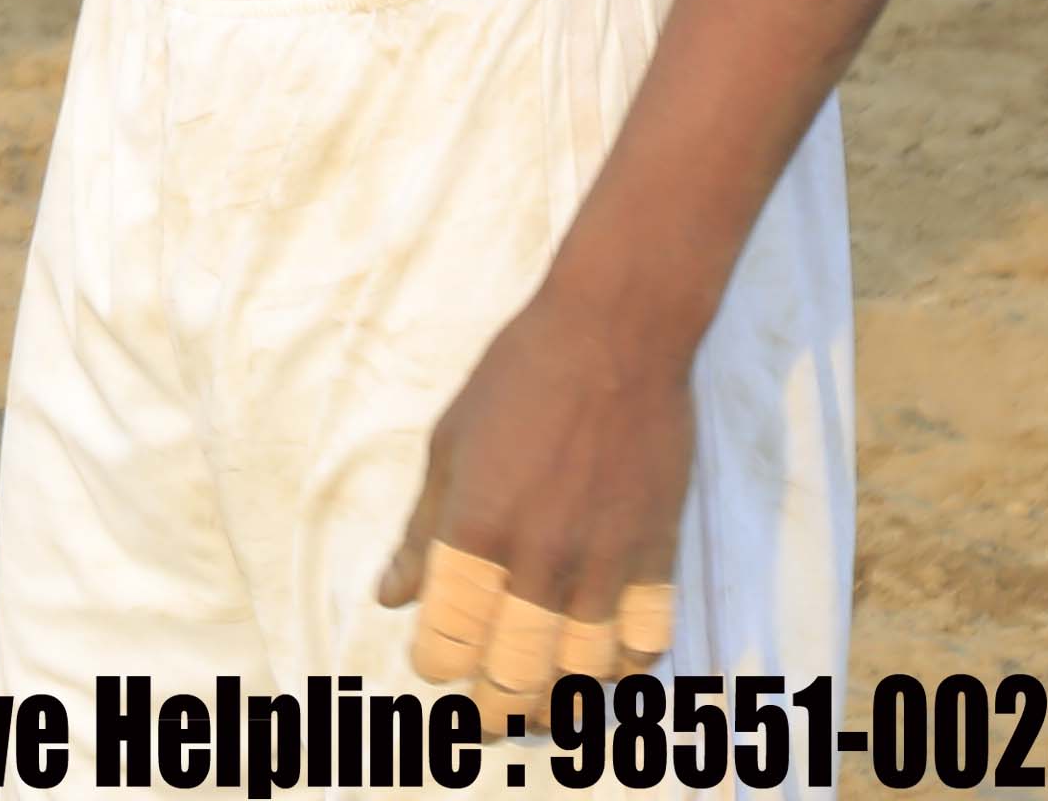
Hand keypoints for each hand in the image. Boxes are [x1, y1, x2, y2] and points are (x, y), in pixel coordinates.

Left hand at [372, 272, 703, 696]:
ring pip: (583, 673)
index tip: (436, 667)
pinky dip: (622, 669)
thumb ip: (420, 531)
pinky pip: (645, 641)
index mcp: (476, 528)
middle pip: (516, 674)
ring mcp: (606, 561)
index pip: (451, 639)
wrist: (616, 337)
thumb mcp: (448, 444)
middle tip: (487, 710)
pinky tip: (602, 668)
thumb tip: (390, 597)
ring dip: (558, 698)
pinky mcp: (656, 555)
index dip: (438, 667)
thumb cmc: (517, 378)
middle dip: (495, 706)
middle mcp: (541, 557)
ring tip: (540, 701)